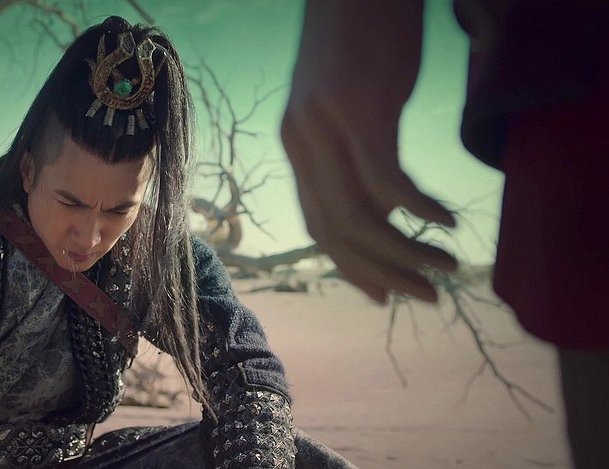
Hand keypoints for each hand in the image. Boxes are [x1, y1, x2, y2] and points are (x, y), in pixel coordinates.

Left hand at [281, 0, 456, 303]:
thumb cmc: (360, 42)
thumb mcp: (346, 105)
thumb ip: (353, 156)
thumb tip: (385, 210)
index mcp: (298, 145)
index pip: (318, 225)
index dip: (351, 269)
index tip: (384, 294)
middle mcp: (303, 141)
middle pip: (337, 232)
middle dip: (382, 274)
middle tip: (424, 296)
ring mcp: (326, 126)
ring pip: (361, 216)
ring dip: (406, 253)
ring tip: (445, 268)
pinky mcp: (360, 107)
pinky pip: (387, 181)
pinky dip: (419, 210)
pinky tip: (447, 222)